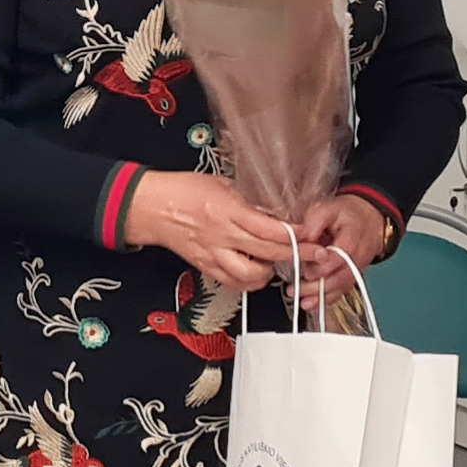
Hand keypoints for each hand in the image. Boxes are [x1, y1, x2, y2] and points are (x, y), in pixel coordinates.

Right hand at [126, 171, 294, 292]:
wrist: (152, 208)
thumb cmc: (181, 191)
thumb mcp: (221, 184)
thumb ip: (246, 202)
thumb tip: (269, 213)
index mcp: (228, 211)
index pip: (269, 229)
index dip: (294, 236)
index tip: (310, 236)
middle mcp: (222, 236)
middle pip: (267, 252)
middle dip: (296, 256)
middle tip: (315, 256)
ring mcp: (214, 255)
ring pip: (250, 276)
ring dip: (270, 273)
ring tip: (278, 264)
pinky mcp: (205, 267)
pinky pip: (233, 283)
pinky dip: (249, 282)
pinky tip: (256, 273)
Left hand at [293, 194, 387, 310]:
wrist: (369, 219)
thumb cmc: (346, 214)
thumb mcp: (328, 208)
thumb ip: (313, 221)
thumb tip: (302, 236)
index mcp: (350, 242)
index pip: (334, 260)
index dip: (317, 267)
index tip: (303, 268)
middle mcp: (356, 259)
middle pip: (338, 279)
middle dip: (315, 288)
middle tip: (294, 290)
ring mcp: (356, 270)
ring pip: (340, 288)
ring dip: (320, 298)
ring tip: (303, 302)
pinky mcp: (353, 276)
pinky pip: (342, 291)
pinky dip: (328, 300)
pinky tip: (314, 306)